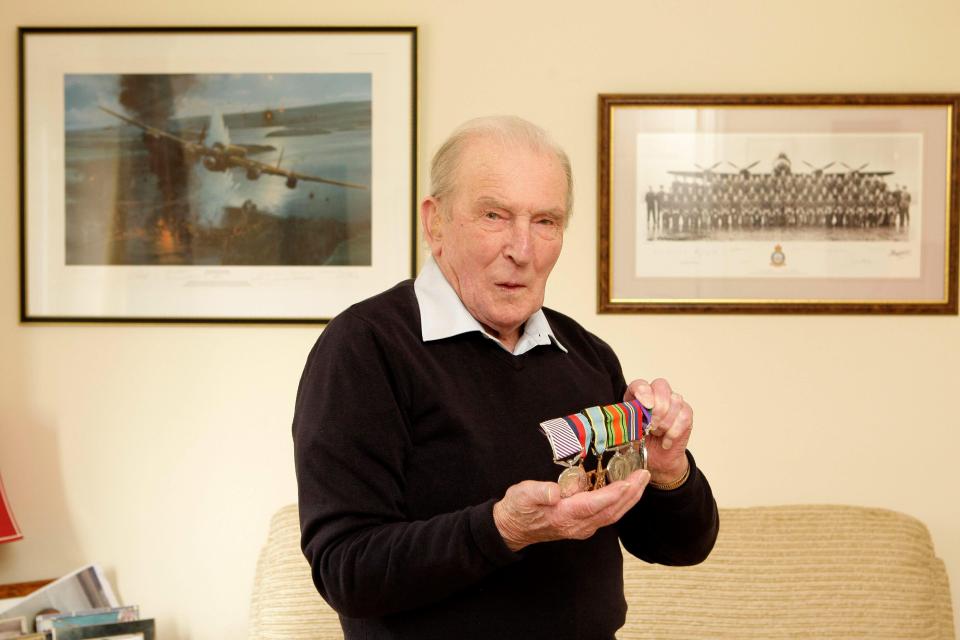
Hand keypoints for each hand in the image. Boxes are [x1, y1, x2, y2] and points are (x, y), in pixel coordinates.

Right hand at [492, 469, 649, 551]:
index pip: (595, 504)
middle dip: (630, 493)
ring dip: (629, 499)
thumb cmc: (517, 509)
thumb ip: (538, 492)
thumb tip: (555, 492)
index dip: (614, 493)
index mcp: (564, 516)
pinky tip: (625, 493)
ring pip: (612, 515)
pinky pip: (607, 516)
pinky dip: (620, 504)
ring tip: (641, 481)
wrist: (511, 529)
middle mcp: (577, 525)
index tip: (629, 481)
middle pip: (611, 511)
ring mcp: (581, 528)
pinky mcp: (581, 526)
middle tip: (644, 475)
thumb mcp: (521, 495)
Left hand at [625, 378, 691, 484]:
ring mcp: (672, 403)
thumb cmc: (639, 444)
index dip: (643, 391)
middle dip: (658, 407)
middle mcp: (655, 395)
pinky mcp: (685, 414)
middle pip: (661, 385)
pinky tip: (666, 441)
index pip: (640, 384)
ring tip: (657, 434)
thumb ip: (624, 424)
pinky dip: (674, 431)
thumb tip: (621, 420)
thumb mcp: (625, 435)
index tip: (646, 405)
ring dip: (665, 421)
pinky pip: (684, 415)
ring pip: (675, 400)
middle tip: (651, 426)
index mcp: (637, 397)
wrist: (655, 460)